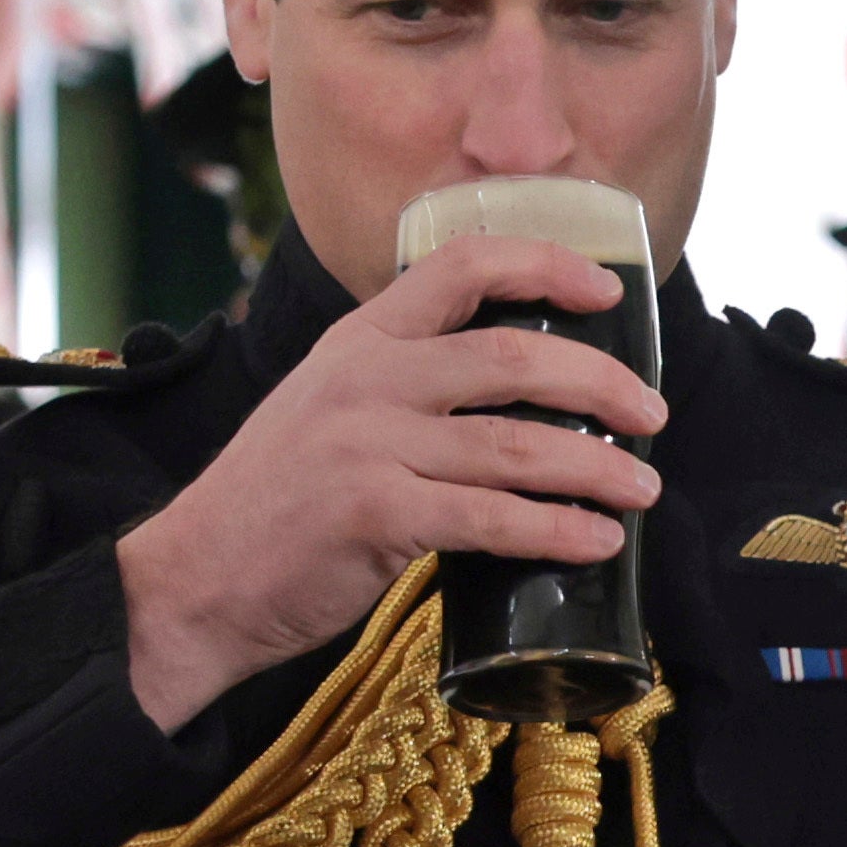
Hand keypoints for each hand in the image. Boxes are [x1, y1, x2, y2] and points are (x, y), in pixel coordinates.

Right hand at [117, 235, 666, 730]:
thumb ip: (404, 390)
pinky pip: (492, 520)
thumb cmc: (278, 504)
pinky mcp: (372, 516)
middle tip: (652, 414)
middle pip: (513, 356)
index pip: (460, 264)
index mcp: (359, 341)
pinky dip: (556, 531)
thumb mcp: (328, 410)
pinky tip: (596, 542)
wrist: (194, 582)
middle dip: (602, 382)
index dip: (543, 264)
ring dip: (597, 469)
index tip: (606, 290)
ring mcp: (367, 445)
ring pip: (516, 445)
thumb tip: (518, 402)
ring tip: (645, 489)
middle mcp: (365, 379)